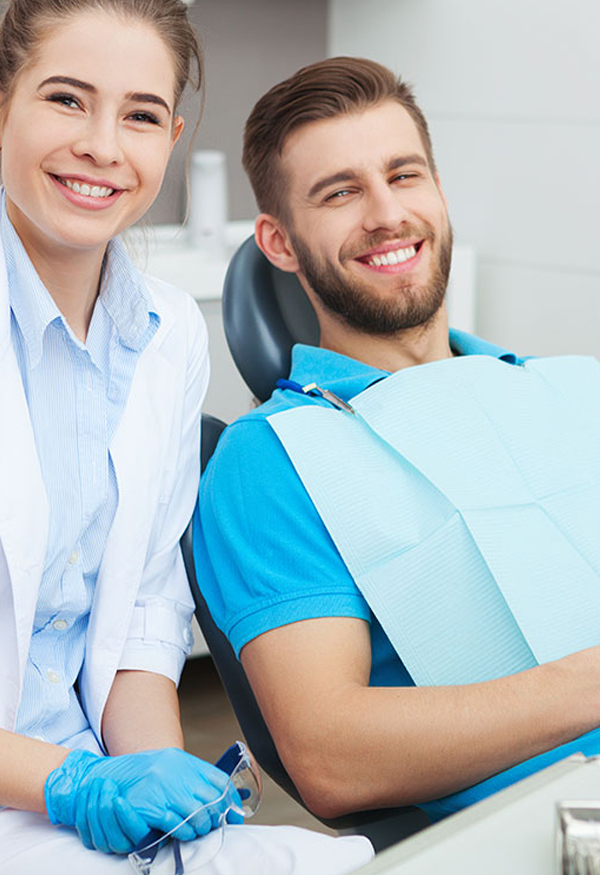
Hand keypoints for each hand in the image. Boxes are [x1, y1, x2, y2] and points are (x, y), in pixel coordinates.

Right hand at [45, 748, 238, 854]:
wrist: (103, 777)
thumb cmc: (138, 774)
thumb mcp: (167, 765)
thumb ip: (190, 776)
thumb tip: (218, 795)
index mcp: (182, 761)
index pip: (218, 780)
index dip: (229, 799)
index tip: (233, 812)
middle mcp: (176, 773)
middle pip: (211, 799)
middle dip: (216, 817)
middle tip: (215, 825)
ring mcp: (164, 789)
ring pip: (198, 814)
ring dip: (202, 827)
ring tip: (199, 831)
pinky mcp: (152, 807)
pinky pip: (177, 824)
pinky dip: (185, 832)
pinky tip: (184, 834)